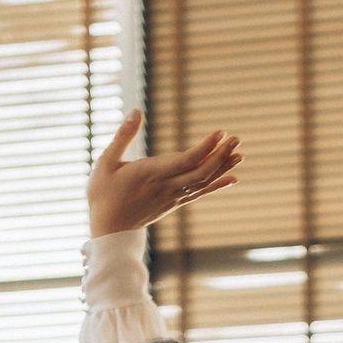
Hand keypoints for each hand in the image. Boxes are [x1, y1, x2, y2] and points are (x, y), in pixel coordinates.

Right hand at [88, 110, 240, 236]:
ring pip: (203, 182)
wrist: (109, 231)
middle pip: (200, 171)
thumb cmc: (103, 195)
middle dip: (221, 155)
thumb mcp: (106, 162)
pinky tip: (232, 178)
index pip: (185, 160)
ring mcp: (173, 197)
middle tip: (237, 138)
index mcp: (151, 173)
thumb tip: (136, 111)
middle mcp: (166, 186)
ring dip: (222, 167)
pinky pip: (200, 193)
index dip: (206, 147)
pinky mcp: (174, 203)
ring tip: (239, 154)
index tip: (221, 132)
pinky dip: (217, 185)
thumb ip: (123, 136)